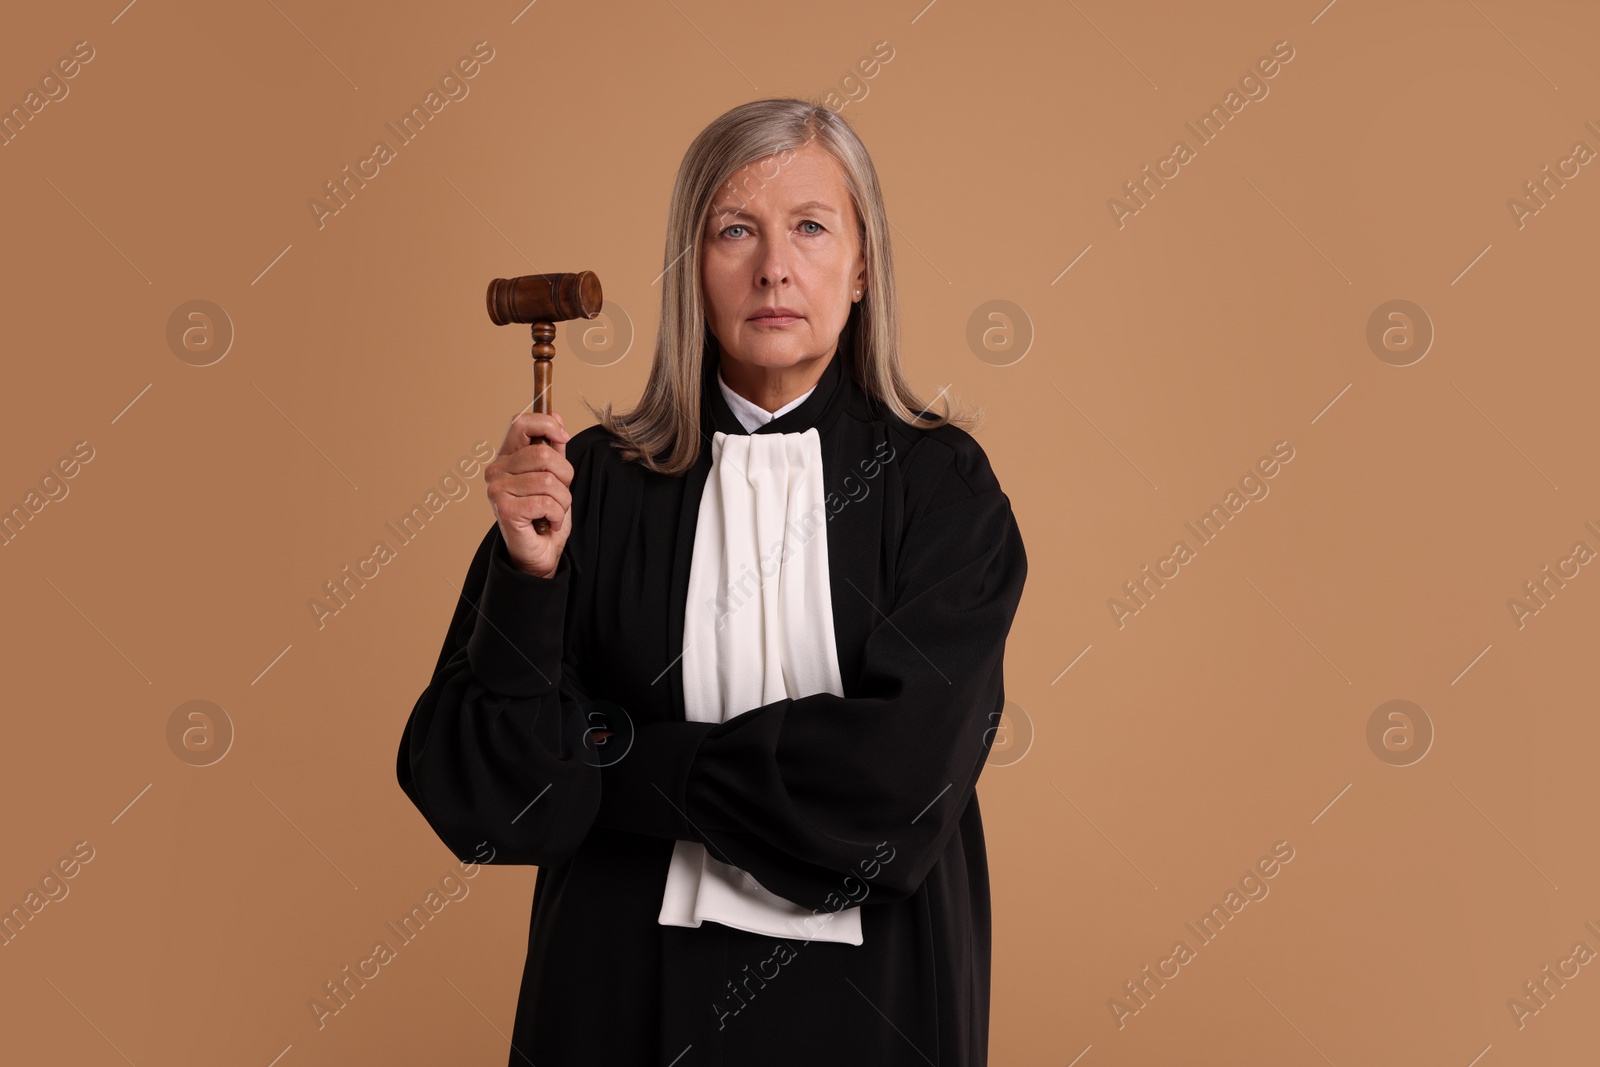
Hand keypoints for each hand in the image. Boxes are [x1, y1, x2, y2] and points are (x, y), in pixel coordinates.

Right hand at [484, 410, 572, 578]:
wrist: (539, 553)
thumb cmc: (544, 515)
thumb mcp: (554, 477)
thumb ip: (553, 449)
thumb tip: (557, 416)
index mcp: (506, 457)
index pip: (520, 423)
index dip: (547, 425)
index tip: (564, 438)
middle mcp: (495, 471)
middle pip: (543, 454)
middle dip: (565, 474)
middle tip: (561, 492)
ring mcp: (497, 490)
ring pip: (549, 481)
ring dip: (563, 500)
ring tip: (554, 511)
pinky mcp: (506, 510)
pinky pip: (547, 502)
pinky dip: (557, 515)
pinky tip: (548, 523)